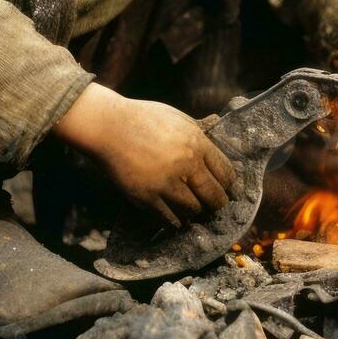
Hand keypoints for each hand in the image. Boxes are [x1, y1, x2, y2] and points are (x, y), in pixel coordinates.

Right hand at [59, 85, 235, 227]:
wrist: (108, 125)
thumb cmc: (143, 117)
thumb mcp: (177, 117)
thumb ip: (198, 130)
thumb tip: (216, 129)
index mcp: (197, 142)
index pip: (226, 173)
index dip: (229, 186)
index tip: (227, 191)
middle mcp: (186, 164)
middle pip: (214, 196)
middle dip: (217, 204)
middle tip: (214, 207)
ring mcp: (166, 182)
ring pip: (193, 210)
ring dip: (195, 213)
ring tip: (193, 212)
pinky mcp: (146, 196)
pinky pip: (169, 219)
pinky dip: (175, 221)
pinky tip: (176, 218)